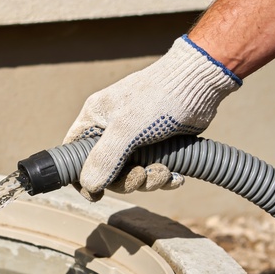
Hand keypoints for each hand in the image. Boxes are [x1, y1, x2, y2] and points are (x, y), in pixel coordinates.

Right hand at [65, 35, 240, 199]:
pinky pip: (153, 171)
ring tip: (165, 172)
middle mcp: (111, 131)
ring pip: (132, 174)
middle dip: (126, 181)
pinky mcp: (158, 144)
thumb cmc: (159, 96)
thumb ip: (104, 158)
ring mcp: (135, 139)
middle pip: (106, 171)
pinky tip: (177, 176)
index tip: (96, 192)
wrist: (200, 81)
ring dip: (149, 181)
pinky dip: (164, 178)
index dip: (81, 177)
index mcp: (95, 120)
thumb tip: (89, 186)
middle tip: (142, 176)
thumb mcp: (126, 128)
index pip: (74, 154)